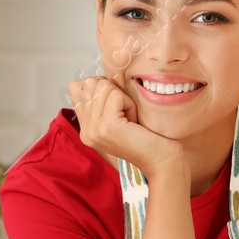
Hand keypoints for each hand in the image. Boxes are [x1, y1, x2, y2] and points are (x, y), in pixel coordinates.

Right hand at [68, 65, 183, 177]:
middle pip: (90, 83)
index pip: (76, 88)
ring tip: (130, 119)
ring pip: (103, 87)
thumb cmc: (147, 137)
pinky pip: (116, 95)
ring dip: (123, 98)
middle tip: (126, 114)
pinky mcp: (106, 126)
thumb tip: (100, 78)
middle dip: (113, 92)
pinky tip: (134, 121)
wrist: (162, 160)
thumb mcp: (118, 116)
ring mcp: (93, 130)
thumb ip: (103, 101)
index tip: (117, 104)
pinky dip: (130, 104)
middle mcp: (86, 130)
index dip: (100, 86)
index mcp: (86, 128)